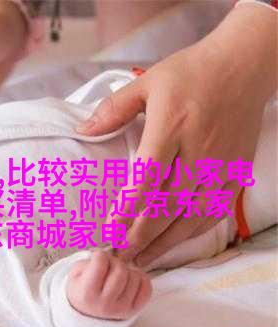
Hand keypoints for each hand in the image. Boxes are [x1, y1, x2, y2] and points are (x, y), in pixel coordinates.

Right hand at [66, 251, 151, 319]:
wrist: (86, 313)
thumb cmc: (82, 290)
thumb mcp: (75, 274)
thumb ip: (87, 261)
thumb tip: (104, 253)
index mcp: (87, 293)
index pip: (100, 263)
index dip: (99, 254)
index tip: (98, 256)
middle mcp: (105, 304)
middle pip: (120, 270)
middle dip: (115, 262)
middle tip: (109, 264)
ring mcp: (121, 309)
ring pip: (135, 277)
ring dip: (127, 270)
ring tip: (117, 274)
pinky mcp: (134, 310)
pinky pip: (146, 288)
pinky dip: (141, 279)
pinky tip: (130, 279)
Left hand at [77, 4, 276, 266]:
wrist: (244, 66)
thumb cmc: (190, 73)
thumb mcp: (147, 82)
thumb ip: (114, 108)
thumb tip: (82, 130)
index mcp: (172, 127)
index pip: (147, 177)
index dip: (127, 209)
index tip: (108, 230)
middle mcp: (198, 152)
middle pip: (167, 205)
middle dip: (141, 236)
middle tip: (118, 257)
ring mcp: (221, 166)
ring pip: (192, 216)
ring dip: (165, 243)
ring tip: (141, 261)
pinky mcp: (236, 173)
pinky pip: (215, 212)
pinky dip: (193, 233)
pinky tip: (175, 244)